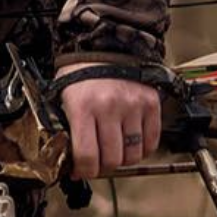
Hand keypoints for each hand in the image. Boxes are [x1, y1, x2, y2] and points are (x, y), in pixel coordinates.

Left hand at [56, 64, 163, 180]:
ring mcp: (133, 106)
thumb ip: (69, 129)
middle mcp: (109, 107)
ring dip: (123, 159)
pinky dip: (143, 148)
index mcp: (83, 107)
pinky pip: (152, 141)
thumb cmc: (81, 73)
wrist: (105, 45)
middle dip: (103, 166)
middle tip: (99, 162)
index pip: (87, 156)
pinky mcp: (150, 103)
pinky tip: (132, 143)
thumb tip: (71, 161)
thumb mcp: (64, 99)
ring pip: (133, 154)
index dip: (84, 171)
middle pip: (112, 159)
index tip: (82, 171)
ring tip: (115, 151)